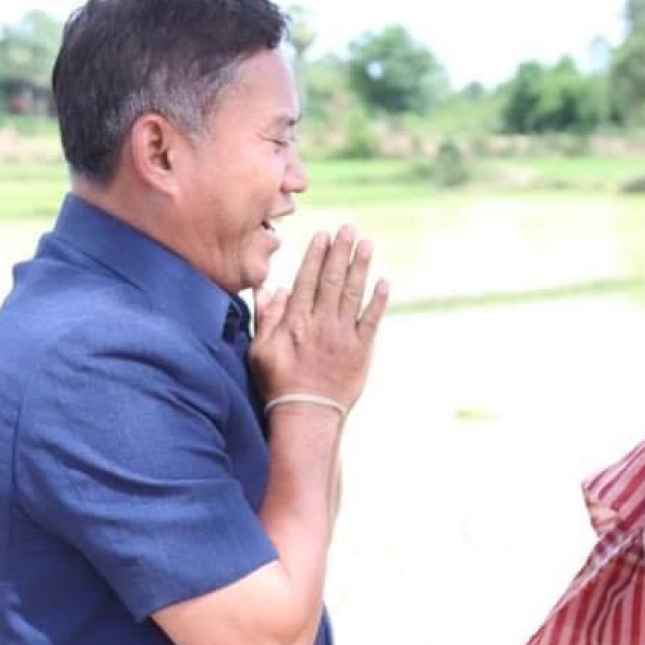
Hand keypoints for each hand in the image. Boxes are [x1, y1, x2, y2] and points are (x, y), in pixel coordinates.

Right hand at [249, 224, 387, 415]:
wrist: (306, 417)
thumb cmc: (278, 386)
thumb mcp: (260, 352)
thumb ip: (265, 319)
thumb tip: (271, 289)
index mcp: (296, 322)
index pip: (307, 279)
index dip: (317, 255)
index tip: (324, 235)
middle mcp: (321, 323)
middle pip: (333, 279)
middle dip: (341, 251)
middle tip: (349, 228)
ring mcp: (343, 336)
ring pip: (354, 293)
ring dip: (361, 266)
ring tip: (367, 244)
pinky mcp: (361, 351)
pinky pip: (372, 320)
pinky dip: (379, 300)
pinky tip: (384, 281)